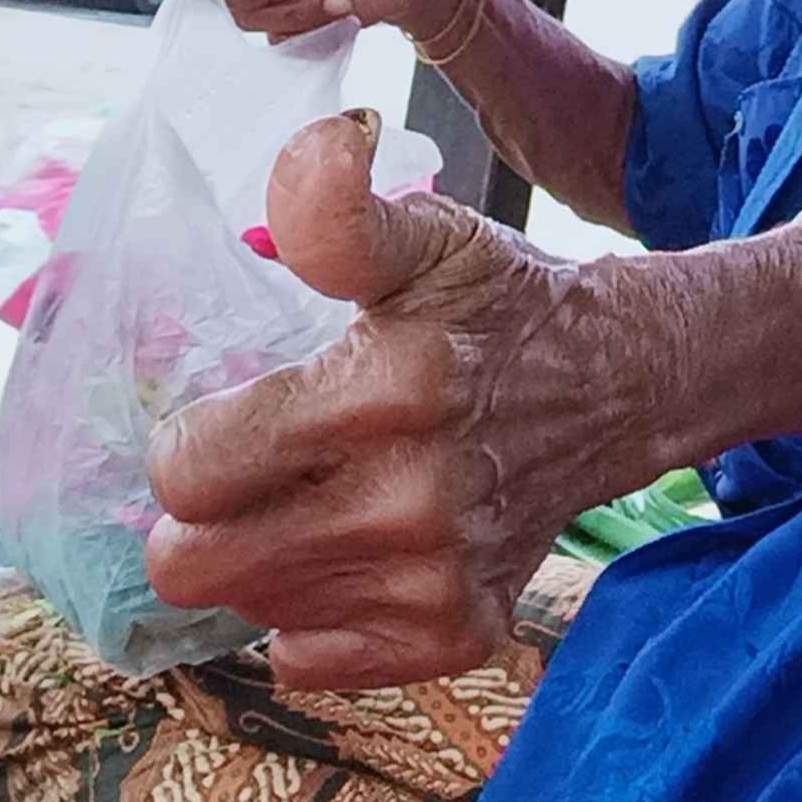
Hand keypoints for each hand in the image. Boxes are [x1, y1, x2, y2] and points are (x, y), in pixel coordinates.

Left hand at [144, 112, 668, 689]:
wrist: (615, 388)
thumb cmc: (495, 308)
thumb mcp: (427, 235)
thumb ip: (342, 208)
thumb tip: (322, 142)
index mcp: (385, 389)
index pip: (189, 469)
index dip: (185, 441)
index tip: (227, 415)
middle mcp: (407, 501)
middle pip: (192, 565)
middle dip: (198, 518)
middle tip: (246, 475)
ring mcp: (432, 581)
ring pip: (247, 609)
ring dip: (261, 559)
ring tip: (315, 498)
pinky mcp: (453, 636)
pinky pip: (307, 659)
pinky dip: (313, 612)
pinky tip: (350, 548)